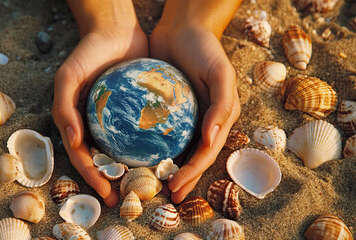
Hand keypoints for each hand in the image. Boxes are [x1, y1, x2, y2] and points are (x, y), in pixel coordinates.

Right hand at [53, 23, 147, 206]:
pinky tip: (160, 159)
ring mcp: (114, 120)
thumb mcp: (68, 75)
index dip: (92, 176)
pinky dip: (146, 148)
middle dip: (110, 182)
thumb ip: (64, 106)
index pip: (82, 156)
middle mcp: (93, 125)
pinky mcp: (134, 112)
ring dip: (129, 172)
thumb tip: (72, 141)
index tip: (107, 193)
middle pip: (101, 160)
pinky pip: (140, 133)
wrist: (116, 30)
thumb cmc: (89, 52)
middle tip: (124, 199)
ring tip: (144, 186)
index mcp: (76, 122)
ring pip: (121, 151)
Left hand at [150, 23, 240, 203]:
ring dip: (169, 169)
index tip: (175, 188)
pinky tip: (140, 158)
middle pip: (194, 156)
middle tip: (167, 196)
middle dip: (183, 178)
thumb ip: (222, 105)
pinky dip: (154, 147)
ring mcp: (186, 117)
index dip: (193, 172)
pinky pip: (161, 132)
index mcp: (220, 117)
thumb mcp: (220, 72)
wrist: (183, 28)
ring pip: (178, 149)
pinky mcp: (168, 110)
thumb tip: (211, 140)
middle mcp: (205, 121)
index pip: (207, 152)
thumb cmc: (205, 48)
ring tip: (155, 186)